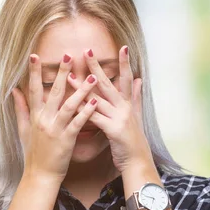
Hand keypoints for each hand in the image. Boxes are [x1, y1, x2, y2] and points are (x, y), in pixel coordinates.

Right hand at [11, 53, 98, 181]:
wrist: (40, 175)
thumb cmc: (34, 153)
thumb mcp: (23, 129)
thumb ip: (20, 108)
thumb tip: (14, 90)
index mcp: (35, 115)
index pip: (34, 89)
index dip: (34, 72)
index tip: (35, 55)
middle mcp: (44, 119)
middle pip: (54, 92)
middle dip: (62, 73)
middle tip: (70, 55)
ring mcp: (55, 129)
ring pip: (69, 105)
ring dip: (81, 90)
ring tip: (92, 77)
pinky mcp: (66, 139)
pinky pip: (78, 122)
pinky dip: (86, 111)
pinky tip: (95, 101)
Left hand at [68, 46, 151, 172]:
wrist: (138, 162)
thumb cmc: (133, 141)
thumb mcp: (137, 116)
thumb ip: (136, 97)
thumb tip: (139, 79)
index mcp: (128, 104)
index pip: (127, 79)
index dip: (125, 63)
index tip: (122, 47)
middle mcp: (124, 108)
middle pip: (109, 83)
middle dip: (97, 67)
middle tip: (87, 51)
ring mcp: (120, 118)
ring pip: (98, 98)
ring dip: (82, 87)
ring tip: (69, 76)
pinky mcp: (114, 130)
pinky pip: (95, 118)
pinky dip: (83, 111)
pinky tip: (71, 105)